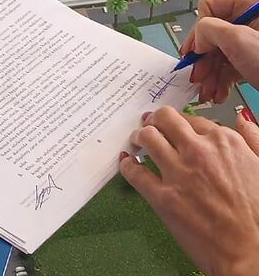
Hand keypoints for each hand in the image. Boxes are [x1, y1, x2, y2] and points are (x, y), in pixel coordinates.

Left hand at [119, 107, 258, 275]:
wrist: (254, 253)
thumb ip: (253, 139)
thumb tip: (242, 119)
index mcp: (225, 143)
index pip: (192, 119)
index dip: (179, 120)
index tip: (173, 123)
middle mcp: (199, 152)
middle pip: (164, 120)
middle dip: (154, 119)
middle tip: (148, 123)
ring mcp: (178, 173)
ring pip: (147, 138)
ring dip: (139, 136)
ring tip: (137, 140)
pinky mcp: (162, 197)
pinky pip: (135, 173)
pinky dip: (126, 165)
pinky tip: (126, 163)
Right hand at [180, 0, 258, 102]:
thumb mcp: (239, 41)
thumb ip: (209, 30)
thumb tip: (197, 38)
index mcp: (253, 4)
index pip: (210, 7)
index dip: (199, 32)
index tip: (195, 54)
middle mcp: (254, 20)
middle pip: (213, 33)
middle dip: (203, 60)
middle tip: (197, 78)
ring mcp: (255, 41)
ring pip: (220, 53)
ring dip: (210, 74)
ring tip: (207, 92)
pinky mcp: (257, 60)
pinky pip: (231, 65)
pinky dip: (222, 80)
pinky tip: (218, 92)